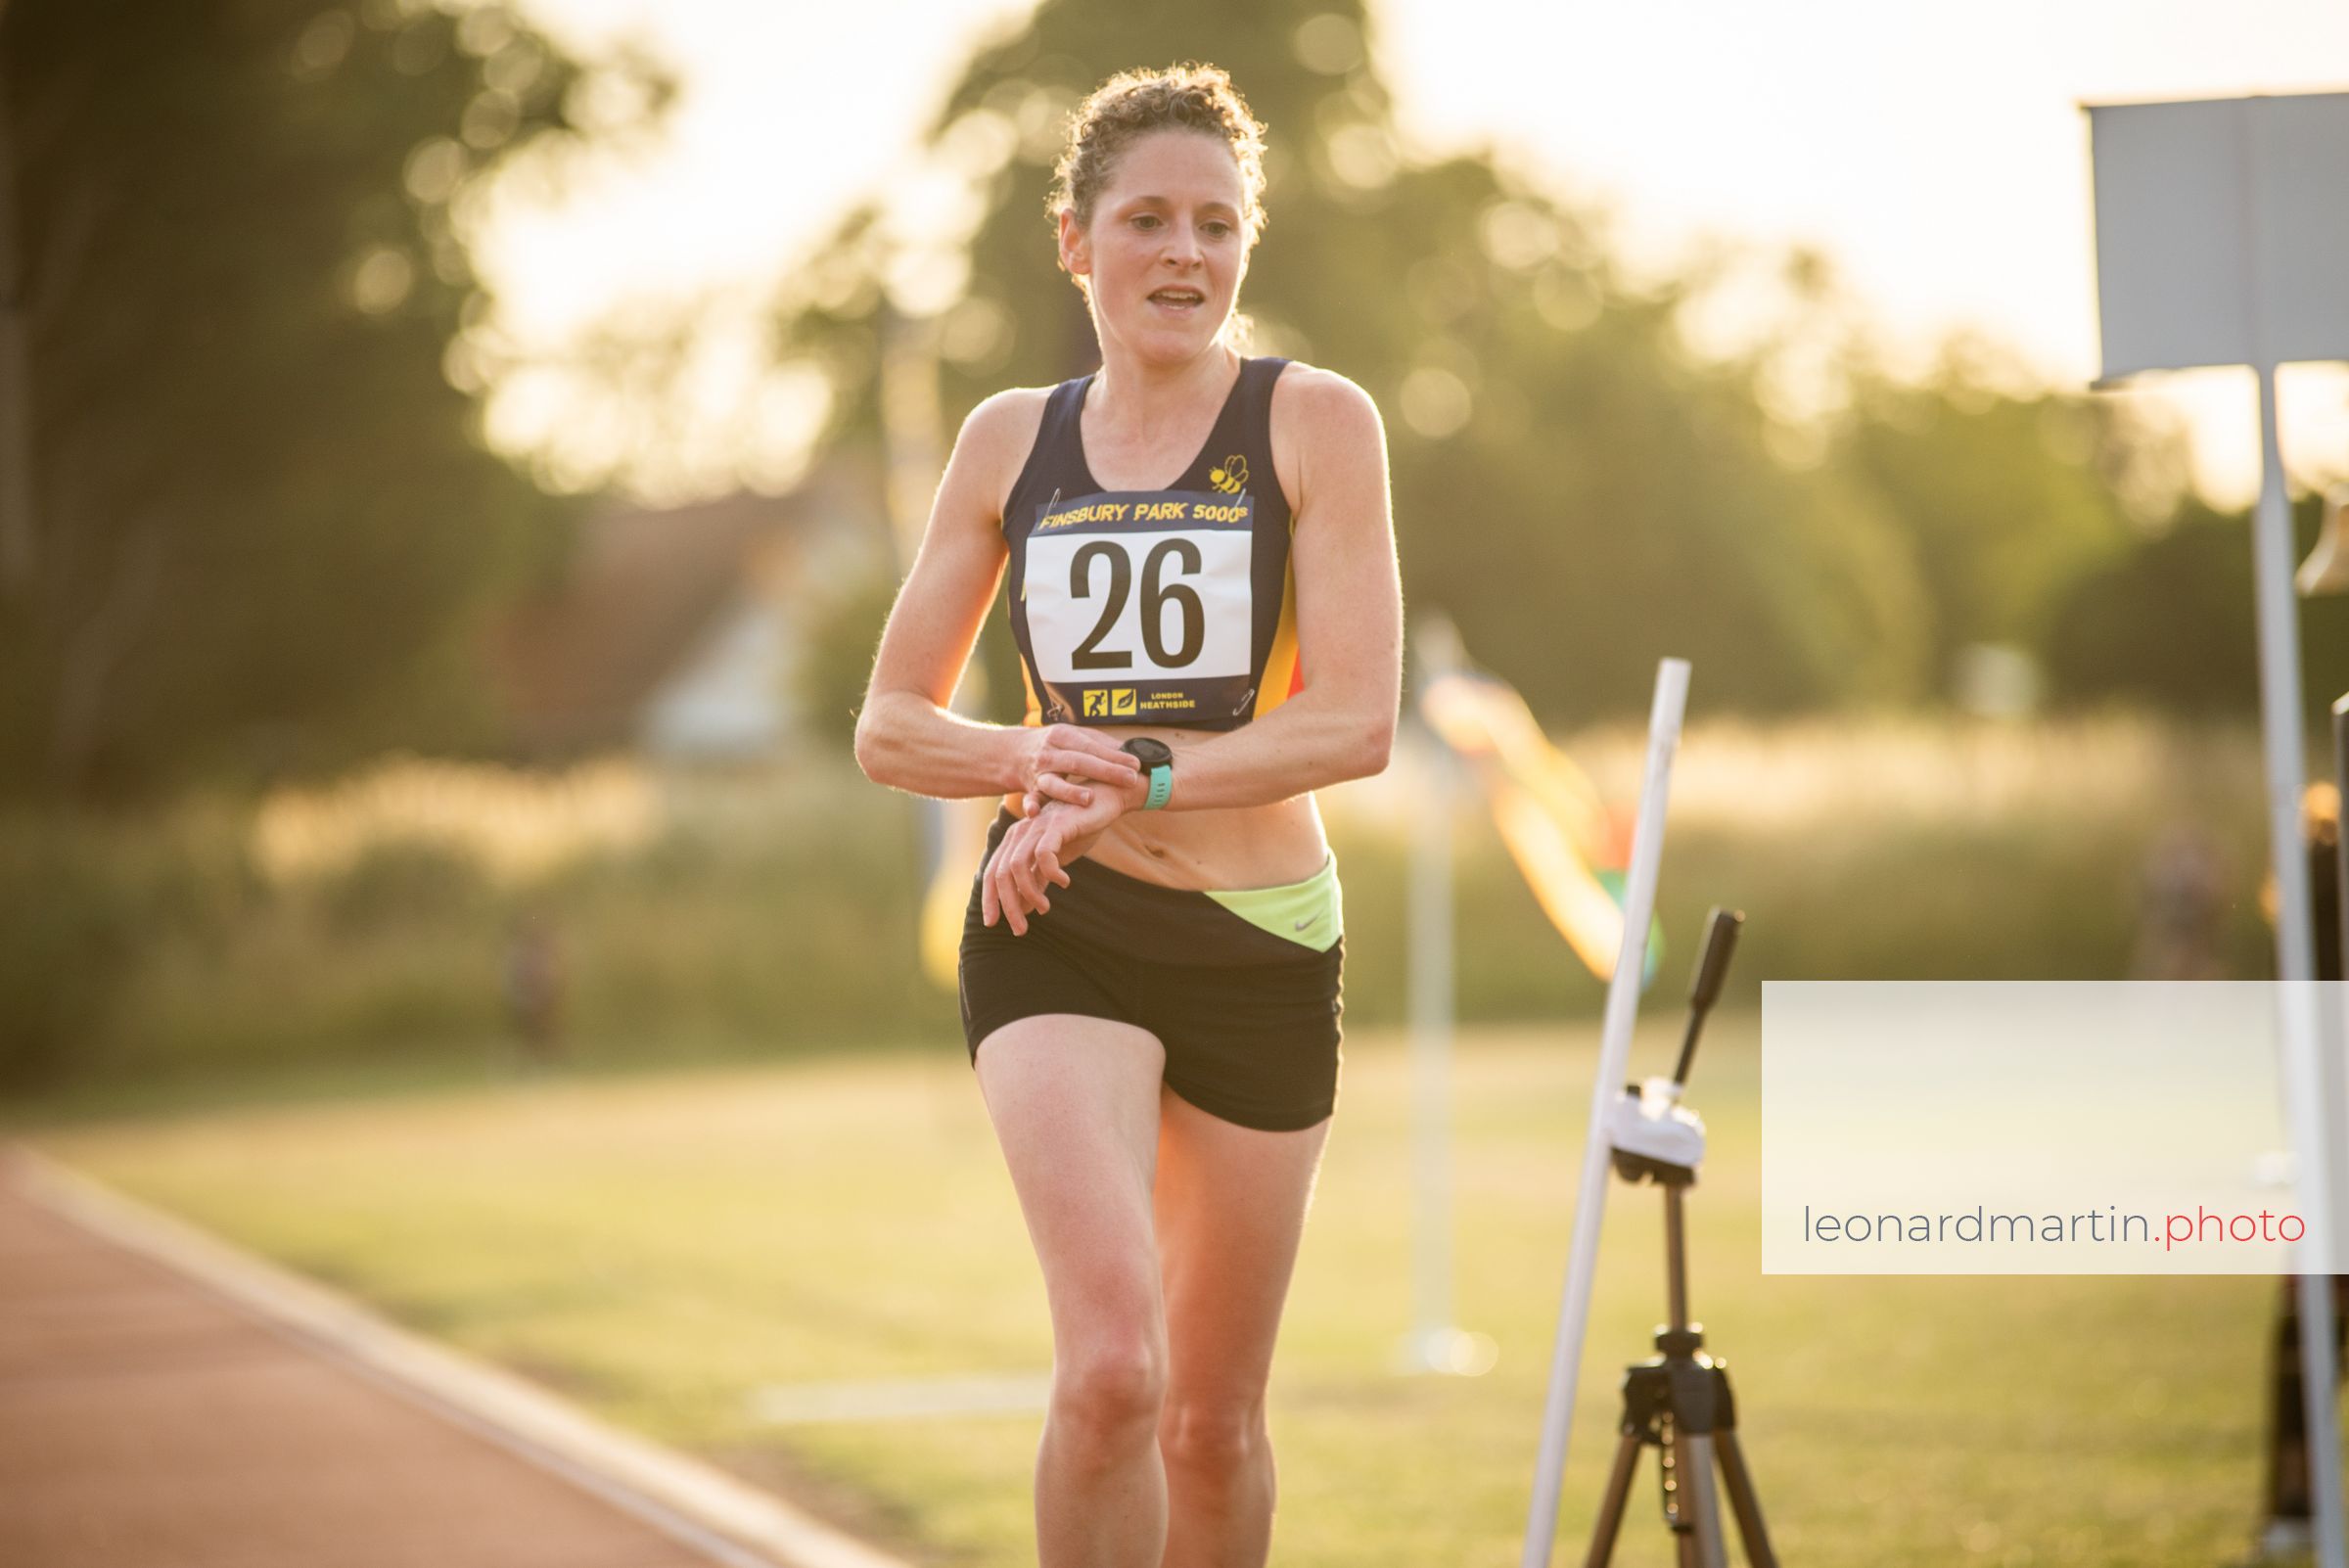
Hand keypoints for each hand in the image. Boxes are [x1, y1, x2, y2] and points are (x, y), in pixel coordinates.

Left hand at [980, 787, 1128, 934]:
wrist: (1102, 800)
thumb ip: (1036, 880)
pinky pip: (1044, 855)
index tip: (992, 924)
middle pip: (1001, 875)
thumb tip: (1023, 909)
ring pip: (1017, 867)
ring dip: (1029, 894)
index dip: (989, 900)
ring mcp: (1036, 827)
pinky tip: (1064, 882)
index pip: (992, 873)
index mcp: (1014, 841)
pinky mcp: (1056, 825)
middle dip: (1008, 906)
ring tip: (1045, 908)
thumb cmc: (1077, 830)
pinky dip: (1051, 873)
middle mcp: (1019, 833)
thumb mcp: (1053, 860)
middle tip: (1021, 929)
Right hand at [1013, 724, 1140, 815]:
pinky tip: (1035, 813)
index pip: (1092, 746)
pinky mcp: (1030, 789)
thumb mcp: (1074, 737)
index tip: (1136, 764)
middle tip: (1130, 779)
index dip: (1114, 755)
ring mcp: (1039, 772)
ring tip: (1089, 799)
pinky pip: (1030, 798)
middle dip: (1105, 771)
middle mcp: (1050, 753)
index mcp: (1063, 736)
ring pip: (1054, 782)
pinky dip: (1031, 805)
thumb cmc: (1055, 746)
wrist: (1014, 753)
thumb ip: (1101, 744)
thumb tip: (1131, 750)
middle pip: (1078, 762)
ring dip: (1070, 791)